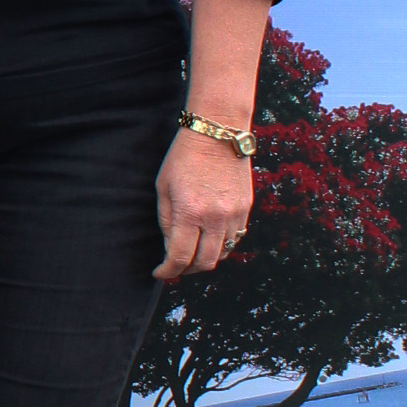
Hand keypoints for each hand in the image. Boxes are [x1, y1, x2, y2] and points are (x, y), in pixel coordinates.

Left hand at [155, 124, 253, 279]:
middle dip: (186, 270)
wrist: (218, 133)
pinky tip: (208, 238)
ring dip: (205, 258)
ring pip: (222, 253)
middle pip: (204, 262)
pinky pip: (235, 238)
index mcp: (189, 212)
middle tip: (175, 266)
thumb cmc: (183, 158)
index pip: (179, 257)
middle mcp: (215, 218)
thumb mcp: (163, 189)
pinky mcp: (246, 208)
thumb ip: (167, 221)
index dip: (168, 272)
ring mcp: (235, 214)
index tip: (160, 273)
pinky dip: (221, 245)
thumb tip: (170, 248)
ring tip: (191, 252)